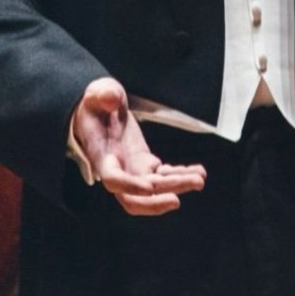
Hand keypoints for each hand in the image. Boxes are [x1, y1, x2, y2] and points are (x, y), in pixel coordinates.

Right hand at [72, 77, 205, 215]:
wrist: (99, 112)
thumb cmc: (95, 104)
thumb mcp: (96, 93)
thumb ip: (104, 94)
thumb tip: (112, 99)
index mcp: (102, 156)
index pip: (113, 179)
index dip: (130, 186)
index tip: (150, 187)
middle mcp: (118, 169)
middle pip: (134, 199)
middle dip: (156, 202)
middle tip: (177, 199)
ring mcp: (133, 169)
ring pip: (155, 188)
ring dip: (177, 186)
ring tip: (199, 178)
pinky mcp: (145, 163)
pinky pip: (164, 175)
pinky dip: (181, 174)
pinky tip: (198, 171)